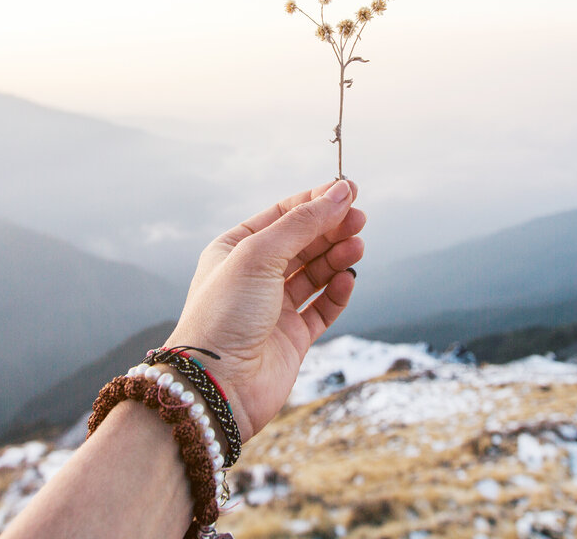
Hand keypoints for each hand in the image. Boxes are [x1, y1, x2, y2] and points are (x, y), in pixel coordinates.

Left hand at [166, 179, 365, 441]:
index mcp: (235, 250)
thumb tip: (338, 193)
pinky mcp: (293, 338)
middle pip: (303, 242)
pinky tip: (348, 278)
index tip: (349, 191)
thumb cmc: (224, 315)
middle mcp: (254, 277)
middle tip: (360, 218)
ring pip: (315, 273)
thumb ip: (302, 223)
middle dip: (331, 228)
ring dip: (337, 256)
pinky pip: (322, 307)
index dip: (316, 201)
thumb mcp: (260, 254)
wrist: (216, 386)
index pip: (282, 215)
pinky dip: (337, 291)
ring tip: (357, 246)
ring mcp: (274, 308)